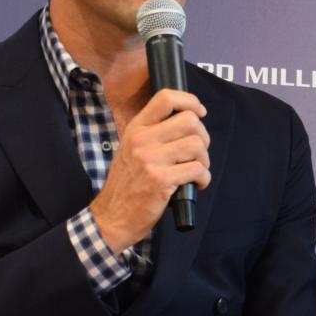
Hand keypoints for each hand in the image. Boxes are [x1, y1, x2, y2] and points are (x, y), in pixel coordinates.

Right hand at [88, 87, 210, 249]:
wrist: (112, 217)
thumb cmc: (127, 185)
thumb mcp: (131, 150)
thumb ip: (153, 134)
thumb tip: (188, 122)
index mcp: (136, 129)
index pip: (165, 98)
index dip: (190, 101)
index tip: (200, 112)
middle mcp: (142, 140)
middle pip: (190, 121)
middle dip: (203, 137)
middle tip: (198, 153)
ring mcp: (151, 159)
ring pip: (197, 145)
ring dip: (204, 160)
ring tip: (196, 171)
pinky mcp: (161, 180)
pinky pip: (197, 170)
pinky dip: (204, 179)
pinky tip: (196, 184)